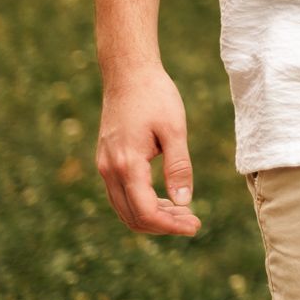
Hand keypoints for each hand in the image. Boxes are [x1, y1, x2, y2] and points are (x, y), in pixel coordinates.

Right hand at [97, 65, 199, 235]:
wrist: (128, 72)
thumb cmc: (155, 96)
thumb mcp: (175, 129)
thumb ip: (179, 167)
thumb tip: (184, 202)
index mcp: (126, 164)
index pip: (145, 211)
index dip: (170, 226)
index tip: (195, 226)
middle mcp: (109, 169)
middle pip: (132, 216)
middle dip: (163, 225)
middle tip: (193, 223)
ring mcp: (104, 165)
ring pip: (124, 208)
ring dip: (152, 216)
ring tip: (183, 214)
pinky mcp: (106, 160)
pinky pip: (120, 194)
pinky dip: (141, 203)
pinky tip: (165, 200)